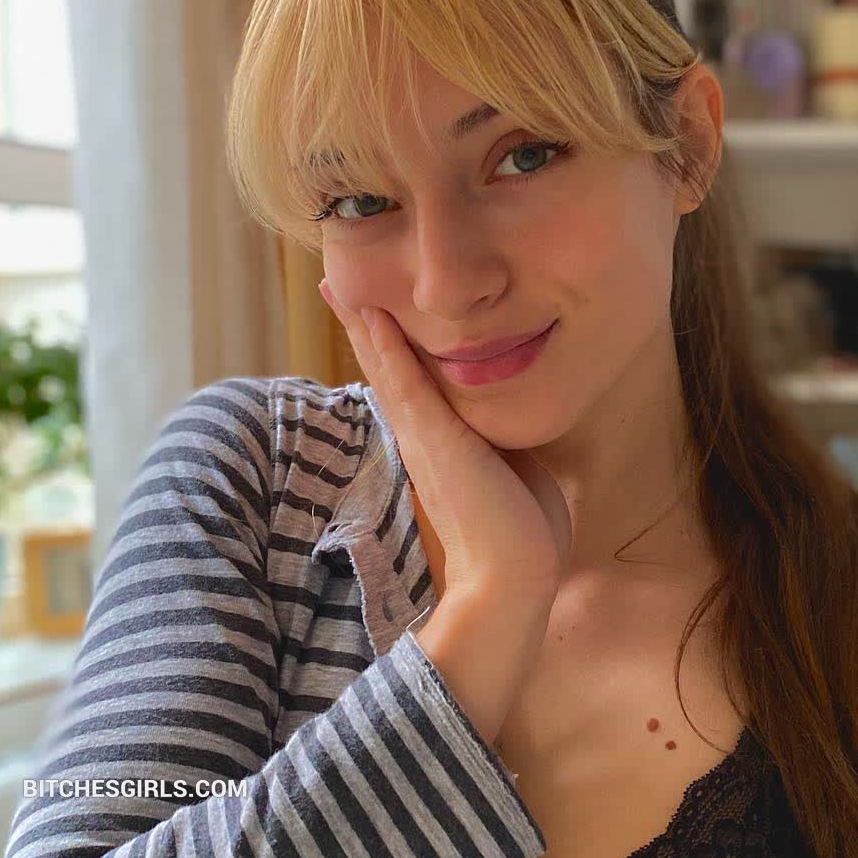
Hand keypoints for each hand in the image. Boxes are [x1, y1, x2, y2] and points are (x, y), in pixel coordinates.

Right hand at [319, 279, 571, 600]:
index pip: (407, 382)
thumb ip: (504, 440)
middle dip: (362, 323)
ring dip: (363, 323)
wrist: (516, 576)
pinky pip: (405, 383)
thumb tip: (512, 424)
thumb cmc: (522, 530)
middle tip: (335, 282)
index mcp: (438, 441)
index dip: (387, 344)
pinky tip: (371, 313)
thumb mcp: (513, 466)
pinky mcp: (436, 440)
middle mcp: (421, 435)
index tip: (369, 306)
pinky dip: (386, 347)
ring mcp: (424, 436)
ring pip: (386, 367)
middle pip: (384, 367)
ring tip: (337, 283)